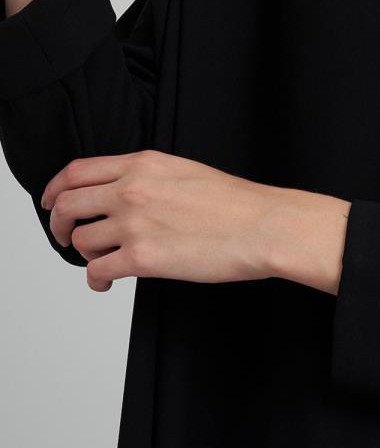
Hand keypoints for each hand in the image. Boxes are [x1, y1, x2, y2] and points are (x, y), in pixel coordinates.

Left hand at [39, 149, 281, 292]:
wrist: (262, 226)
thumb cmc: (235, 204)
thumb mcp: (184, 171)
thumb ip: (147, 176)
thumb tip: (121, 193)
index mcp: (143, 164)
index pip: (77, 171)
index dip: (54, 188)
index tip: (50, 201)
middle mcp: (132, 189)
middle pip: (67, 205)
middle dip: (59, 225)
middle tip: (65, 236)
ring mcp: (135, 223)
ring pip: (81, 241)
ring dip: (84, 255)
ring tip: (101, 262)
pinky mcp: (142, 258)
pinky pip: (97, 272)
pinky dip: (95, 281)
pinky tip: (106, 283)